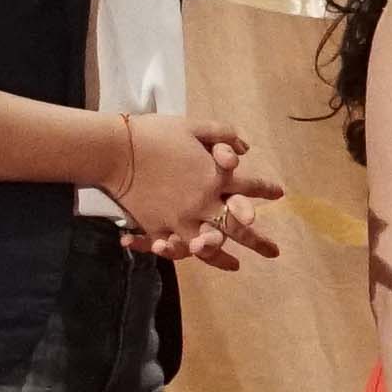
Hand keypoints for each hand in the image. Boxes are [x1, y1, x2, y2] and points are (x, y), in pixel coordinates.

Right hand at [121, 119, 284, 268]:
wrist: (114, 151)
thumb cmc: (155, 134)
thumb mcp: (194, 126)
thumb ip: (224, 135)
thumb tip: (245, 148)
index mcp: (217, 177)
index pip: (251, 186)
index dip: (266, 190)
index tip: (278, 194)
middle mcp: (204, 202)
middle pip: (238, 226)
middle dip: (258, 240)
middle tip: (273, 252)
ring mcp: (180, 219)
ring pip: (209, 245)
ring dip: (223, 258)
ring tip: (236, 266)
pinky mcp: (157, 228)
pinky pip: (172, 247)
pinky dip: (180, 254)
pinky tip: (191, 258)